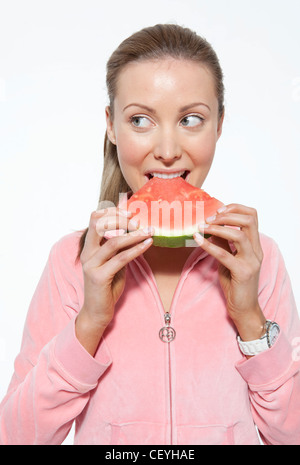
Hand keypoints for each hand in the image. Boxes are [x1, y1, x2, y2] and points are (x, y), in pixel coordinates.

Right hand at [76, 208, 153, 354]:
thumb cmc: (107, 286)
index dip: (111, 212)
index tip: (130, 211)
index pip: (95, 220)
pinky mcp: (99, 276)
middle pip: (99, 225)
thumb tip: (135, 230)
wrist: (97, 312)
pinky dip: (136, 250)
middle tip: (138, 218)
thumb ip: (118, 248)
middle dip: (120, 218)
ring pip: (113, 242)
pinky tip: (148, 245)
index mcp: (88, 247)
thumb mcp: (113, 262)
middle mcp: (87, 253)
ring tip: (150, 231)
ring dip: (134, 234)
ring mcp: (91, 264)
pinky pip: (120, 259)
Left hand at [194, 204, 265, 340]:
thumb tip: (211, 227)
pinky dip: (209, 245)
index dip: (236, 208)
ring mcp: (251, 262)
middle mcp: (256, 251)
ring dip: (218, 228)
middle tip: (209, 218)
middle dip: (227, 215)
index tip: (218, 210)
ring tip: (203, 227)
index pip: (252, 216)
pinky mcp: (242, 272)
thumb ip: (223, 244)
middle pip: (249, 220)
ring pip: (239, 235)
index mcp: (255, 245)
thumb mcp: (228, 259)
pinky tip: (198, 240)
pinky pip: (225, 254)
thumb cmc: (235, 284)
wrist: (244, 309)